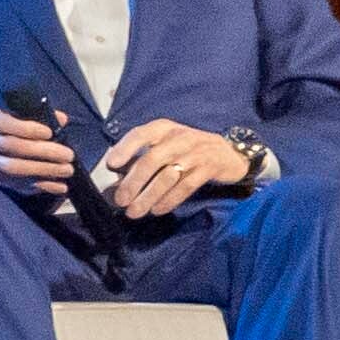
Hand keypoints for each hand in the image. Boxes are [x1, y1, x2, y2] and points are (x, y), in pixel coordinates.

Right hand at [0, 105, 73, 189]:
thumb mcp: (10, 114)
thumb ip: (34, 115)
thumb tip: (61, 119)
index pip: (2, 122)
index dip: (27, 128)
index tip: (49, 133)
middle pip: (11, 146)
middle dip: (43, 152)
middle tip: (67, 155)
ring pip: (12, 168)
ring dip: (43, 170)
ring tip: (67, 170)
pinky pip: (14, 184)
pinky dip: (39, 186)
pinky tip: (58, 186)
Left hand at [95, 120, 254, 218]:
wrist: (229, 152)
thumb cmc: (187, 148)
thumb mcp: (166, 142)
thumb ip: (144, 154)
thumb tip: (118, 177)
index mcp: (163, 128)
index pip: (140, 134)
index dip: (125, 149)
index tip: (111, 165)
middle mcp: (178, 137)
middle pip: (152, 160)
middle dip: (134, 182)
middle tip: (120, 200)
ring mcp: (195, 153)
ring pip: (167, 176)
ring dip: (148, 196)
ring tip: (134, 211)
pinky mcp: (208, 169)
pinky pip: (186, 186)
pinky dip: (170, 200)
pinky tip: (157, 210)